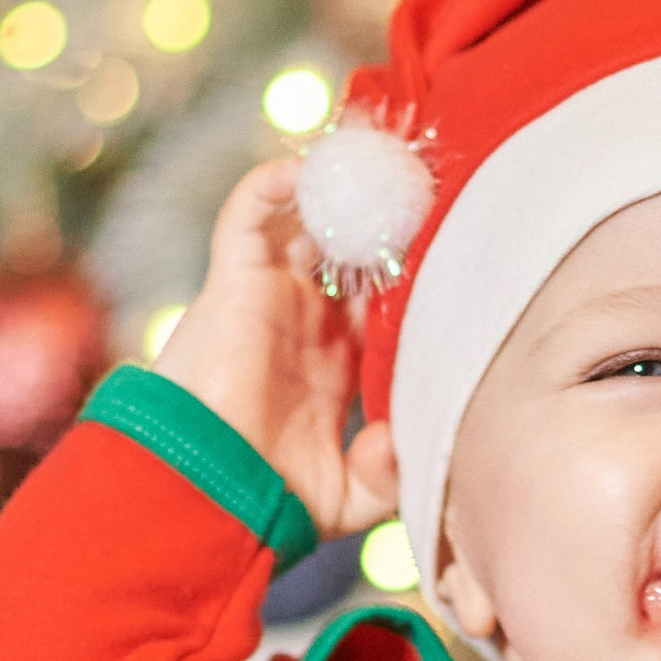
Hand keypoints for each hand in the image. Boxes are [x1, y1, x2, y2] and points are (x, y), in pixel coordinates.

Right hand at [150, 161, 398, 537]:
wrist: (207, 490)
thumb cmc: (267, 495)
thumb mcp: (353, 494)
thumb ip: (391, 471)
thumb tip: (410, 440)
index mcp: (335, 360)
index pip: (383, 298)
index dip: (414, 269)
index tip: (454, 244)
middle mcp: (306, 320)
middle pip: (350, 248)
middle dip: (385, 217)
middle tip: (426, 187)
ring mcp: (271, 295)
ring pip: (308, 220)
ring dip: (341, 190)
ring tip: (382, 164)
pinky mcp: (235, 279)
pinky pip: (251, 212)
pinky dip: (278, 182)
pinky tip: (314, 172)